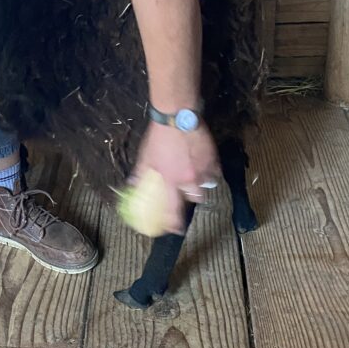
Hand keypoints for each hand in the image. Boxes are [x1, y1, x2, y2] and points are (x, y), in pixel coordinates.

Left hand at [132, 120, 219, 234]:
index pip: (173, 209)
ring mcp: (202, 169)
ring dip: (201, 183)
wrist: (177, 118)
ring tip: (196, 175)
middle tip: (186, 191)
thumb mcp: (144, 157)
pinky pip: (214, 171)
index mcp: (170, 181)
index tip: (175, 229)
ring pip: (206, 184)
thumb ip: (140, 173)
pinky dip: (210, 171)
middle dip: (191, 197)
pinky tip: (204, 164)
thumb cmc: (158, 137)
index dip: (175, 223)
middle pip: (195, 198)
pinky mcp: (212, 158)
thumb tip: (133, 184)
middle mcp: (188, 179)